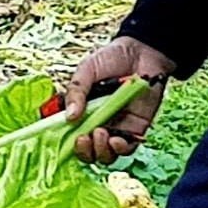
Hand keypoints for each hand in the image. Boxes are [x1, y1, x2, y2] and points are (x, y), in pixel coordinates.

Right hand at [64, 36, 173, 165]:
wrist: (141, 52)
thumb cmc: (112, 59)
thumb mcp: (87, 70)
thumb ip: (76, 92)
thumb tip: (69, 117)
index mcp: (81, 112)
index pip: (69, 136)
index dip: (66, 144)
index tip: (65, 139)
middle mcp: (97, 124)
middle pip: (87, 152)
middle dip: (83, 151)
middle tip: (83, 138)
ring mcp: (116, 129)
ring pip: (105, 155)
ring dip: (100, 151)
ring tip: (99, 133)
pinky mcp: (135, 130)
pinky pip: (126, 149)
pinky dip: (119, 149)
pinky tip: (115, 139)